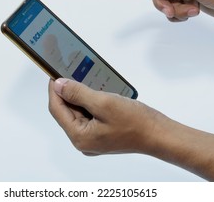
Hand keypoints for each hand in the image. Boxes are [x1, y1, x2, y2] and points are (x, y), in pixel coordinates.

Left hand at [48, 78, 213, 180]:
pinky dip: (89, 102)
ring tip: (82, 79)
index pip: (57, 109)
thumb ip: (78, 93)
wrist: (159, 134)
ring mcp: (92, 138)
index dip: (54, 90)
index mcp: (79, 136)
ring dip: (79, 95)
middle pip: (66, 111)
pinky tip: (94, 90)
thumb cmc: (136, 122)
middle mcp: (83, 140)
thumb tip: (59, 85)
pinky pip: (88, 115)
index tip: (54, 73)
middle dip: (67, 92)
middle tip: (69, 72)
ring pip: (77, 112)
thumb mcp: (103, 103)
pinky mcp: (101, 133)